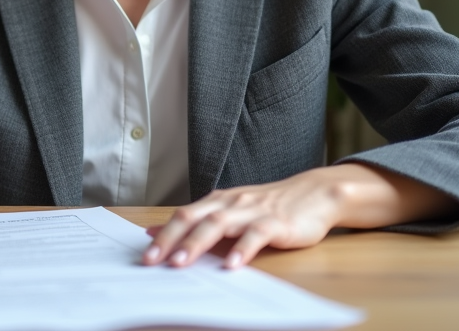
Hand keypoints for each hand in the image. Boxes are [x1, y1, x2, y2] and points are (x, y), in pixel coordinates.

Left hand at [142, 164, 458, 269]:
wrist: (315, 194)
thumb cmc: (270, 207)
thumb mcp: (230, 212)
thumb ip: (197, 223)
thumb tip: (156, 232)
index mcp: (218, 201)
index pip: (183, 216)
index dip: (162, 234)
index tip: (143, 253)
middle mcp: (231, 203)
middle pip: (194, 218)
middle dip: (170, 239)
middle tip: (152, 260)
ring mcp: (253, 211)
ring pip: (220, 224)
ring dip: (198, 244)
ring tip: (182, 262)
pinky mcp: (276, 222)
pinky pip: (257, 235)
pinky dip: (243, 249)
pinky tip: (233, 265)